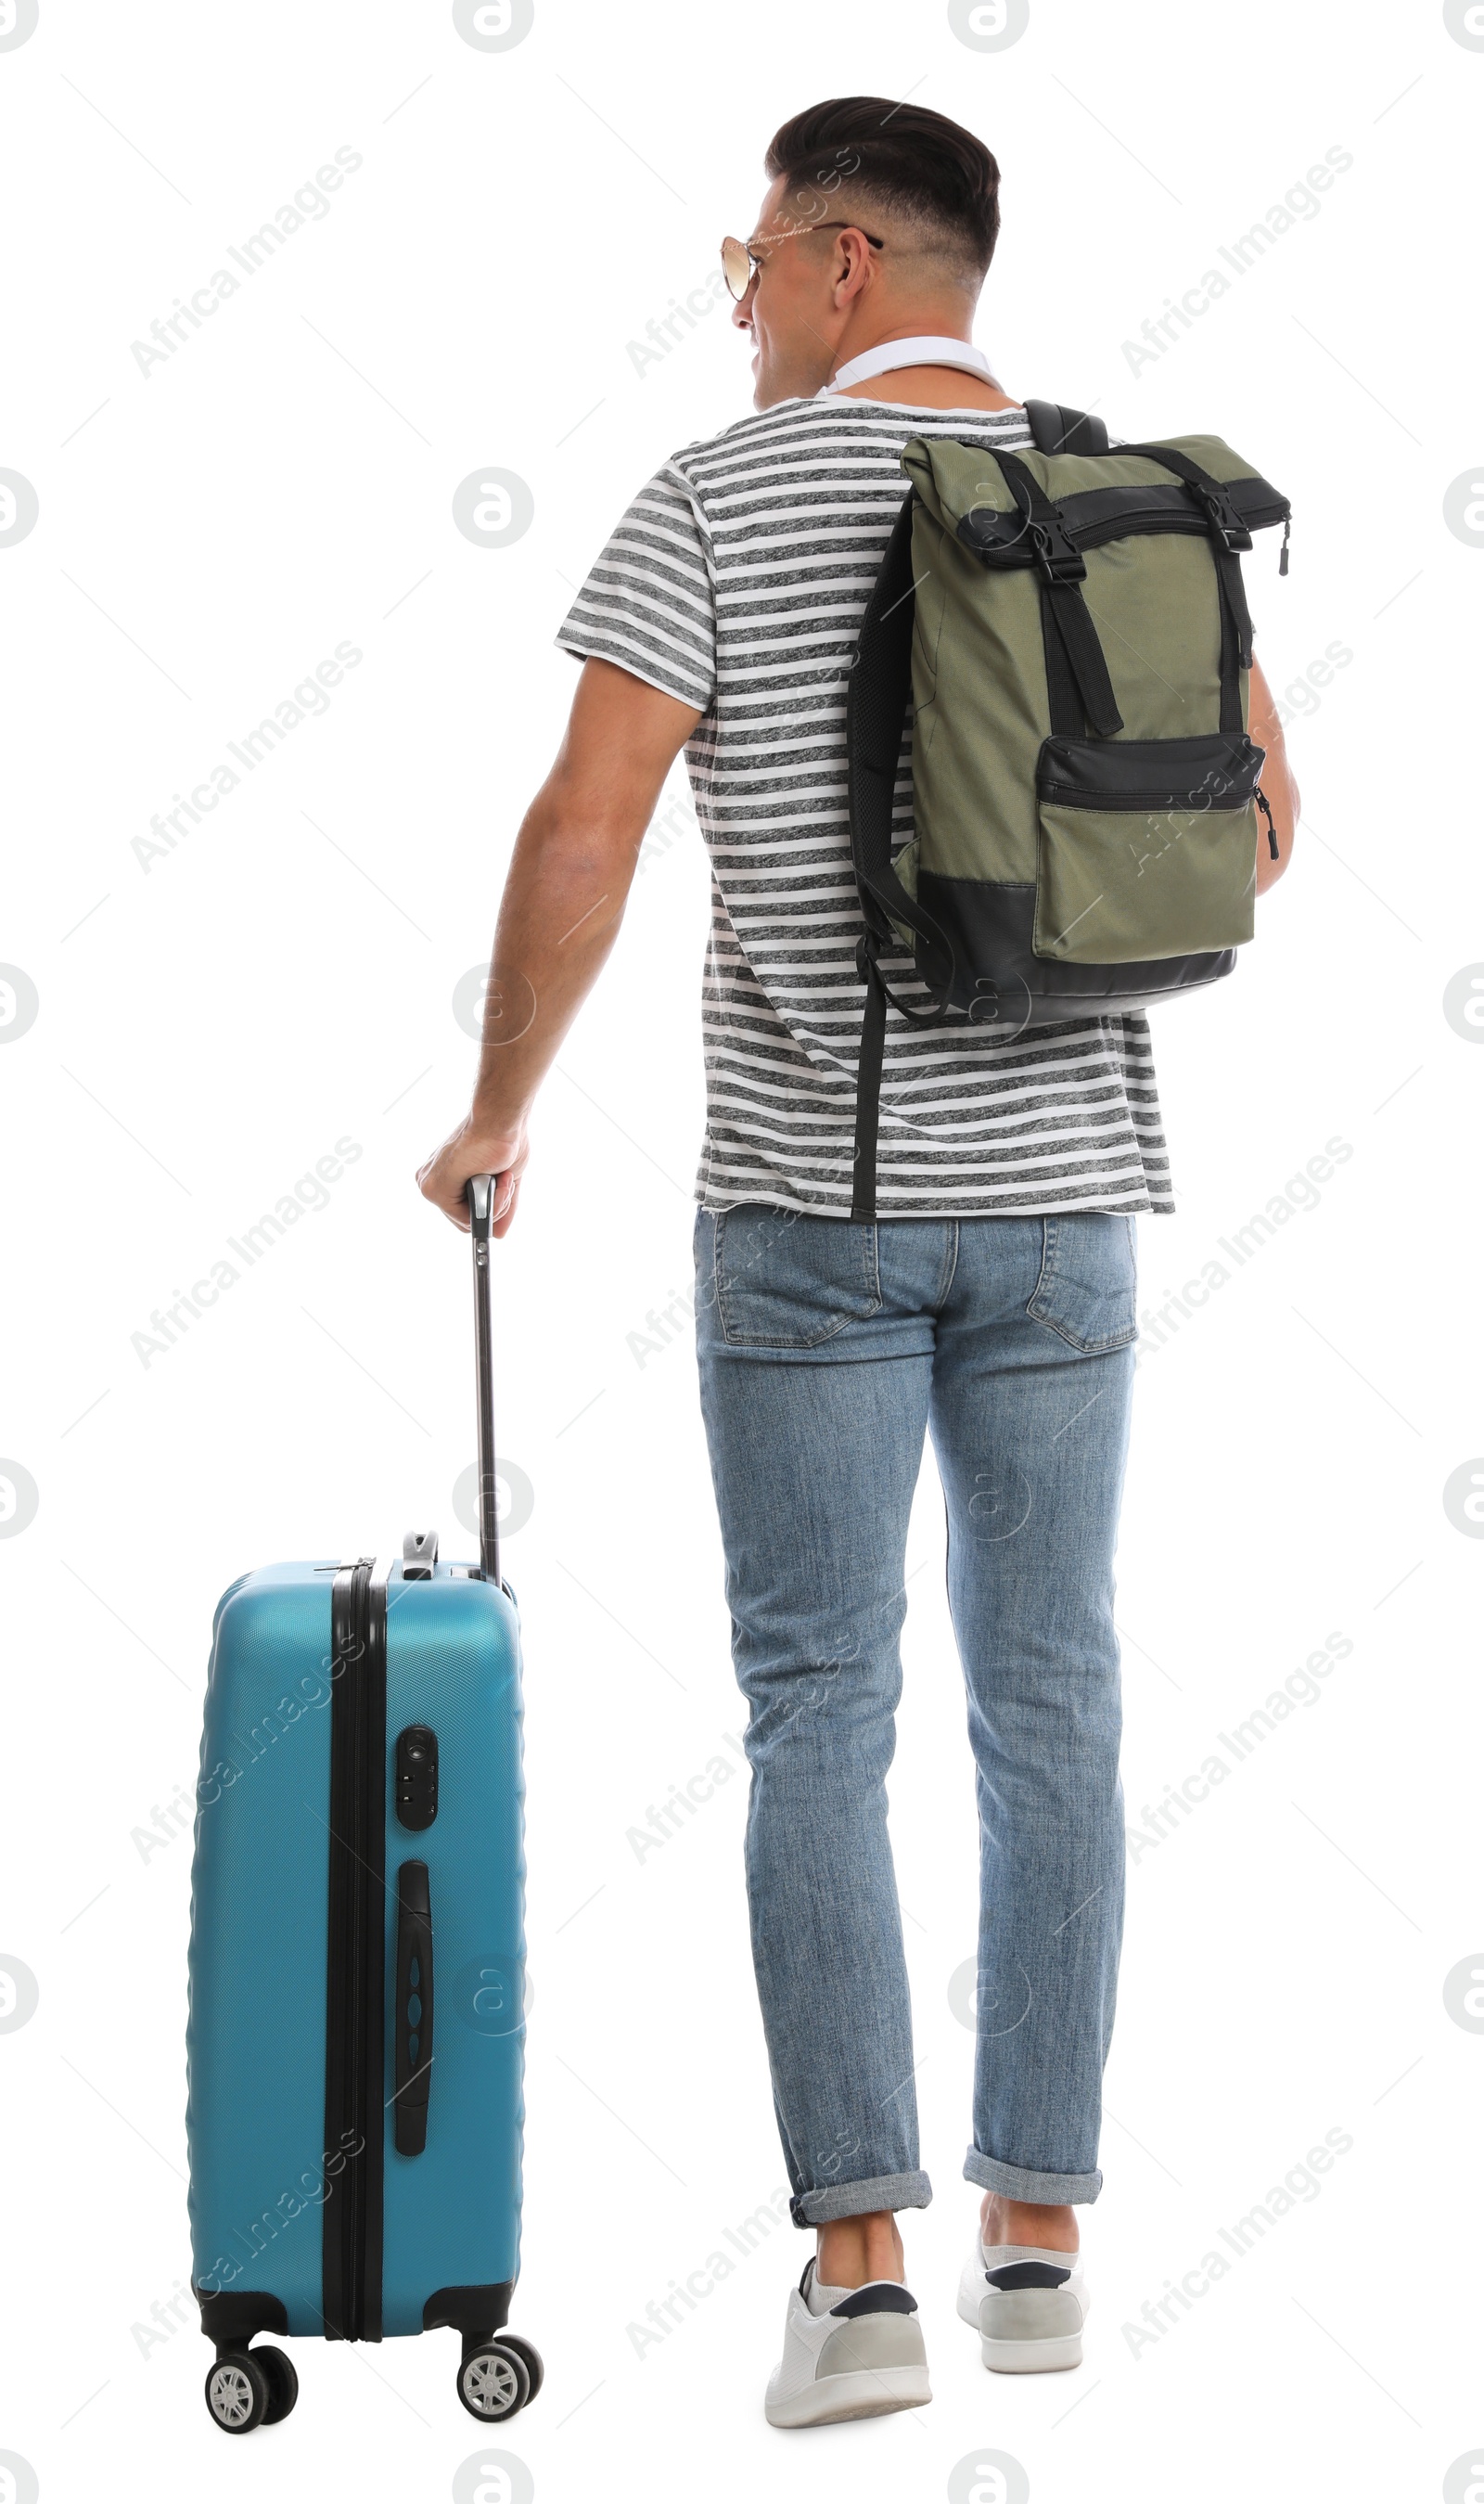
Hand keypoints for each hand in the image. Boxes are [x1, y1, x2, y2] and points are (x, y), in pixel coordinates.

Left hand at [416, 1115, 527, 1235]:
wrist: (500, 1119)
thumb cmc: (504, 1139)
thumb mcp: (505, 1180)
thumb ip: (500, 1206)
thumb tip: (498, 1234)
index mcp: (444, 1176)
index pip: (462, 1211)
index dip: (489, 1206)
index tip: (502, 1182)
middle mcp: (432, 1181)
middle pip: (463, 1220)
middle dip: (494, 1206)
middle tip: (505, 1180)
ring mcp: (430, 1186)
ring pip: (467, 1221)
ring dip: (496, 1204)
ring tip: (503, 1177)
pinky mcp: (434, 1189)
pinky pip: (466, 1218)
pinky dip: (491, 1204)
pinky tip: (497, 1180)